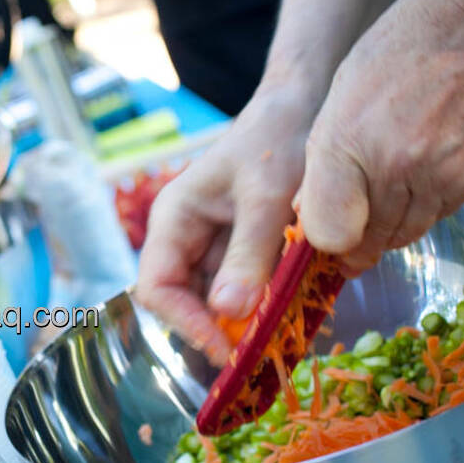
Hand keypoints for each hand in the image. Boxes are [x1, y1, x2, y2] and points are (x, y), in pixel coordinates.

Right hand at [135, 82, 321, 365]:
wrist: (306, 108)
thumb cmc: (278, 141)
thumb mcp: (266, 198)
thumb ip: (249, 254)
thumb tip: (229, 311)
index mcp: (174, 219)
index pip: (157, 288)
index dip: (185, 323)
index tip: (225, 346)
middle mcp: (187, 238)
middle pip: (185, 302)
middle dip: (217, 329)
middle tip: (258, 354)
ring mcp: (216, 246)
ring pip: (218, 302)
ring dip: (245, 323)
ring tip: (279, 338)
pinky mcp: (247, 252)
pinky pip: (248, 290)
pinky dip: (266, 306)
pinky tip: (293, 316)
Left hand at [296, 0, 463, 271]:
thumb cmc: (410, 43)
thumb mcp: (345, 89)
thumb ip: (328, 157)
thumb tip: (313, 211)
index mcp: (346, 139)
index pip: (329, 233)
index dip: (326, 237)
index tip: (326, 226)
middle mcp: (393, 166)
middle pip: (368, 242)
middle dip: (357, 235)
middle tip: (356, 218)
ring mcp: (439, 176)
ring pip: (405, 234)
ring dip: (391, 225)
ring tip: (389, 189)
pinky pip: (439, 215)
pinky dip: (426, 206)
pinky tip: (423, 173)